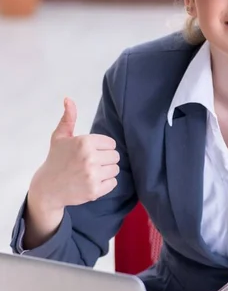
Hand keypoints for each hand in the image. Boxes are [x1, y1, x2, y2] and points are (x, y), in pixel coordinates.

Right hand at [29, 97, 119, 211]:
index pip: (111, 143)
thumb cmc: (56, 159)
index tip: (92, 152)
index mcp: (84, 142)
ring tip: (92, 172)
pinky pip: (113, 183)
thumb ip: (68, 118)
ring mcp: (93, 176)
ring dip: (107, 171)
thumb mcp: (60, 137)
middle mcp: (90, 158)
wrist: (48, 188)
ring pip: (116, 169)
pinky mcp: (95, 191)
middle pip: (115, 156)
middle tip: (92, 163)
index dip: (103, 148)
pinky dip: (106, 183)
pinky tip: (93, 181)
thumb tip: (69, 99)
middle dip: (106, 159)